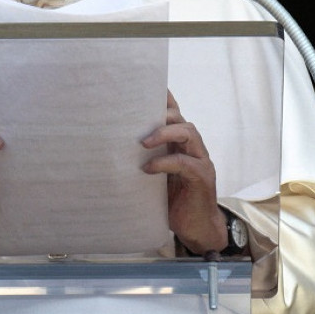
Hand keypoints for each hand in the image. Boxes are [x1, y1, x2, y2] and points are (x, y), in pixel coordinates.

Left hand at [141, 91, 227, 254]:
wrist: (196, 228)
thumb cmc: (173, 200)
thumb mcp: (155, 175)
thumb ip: (145, 158)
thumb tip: (112, 146)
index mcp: (182, 144)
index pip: (175, 114)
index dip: (164, 98)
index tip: (145, 85)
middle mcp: (194, 147)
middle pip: (180, 118)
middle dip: (161, 114)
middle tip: (137, 118)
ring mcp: (201, 160)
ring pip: (188, 132)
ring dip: (165, 133)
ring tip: (144, 143)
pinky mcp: (202, 177)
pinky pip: (185, 163)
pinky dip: (165, 163)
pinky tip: (148, 169)